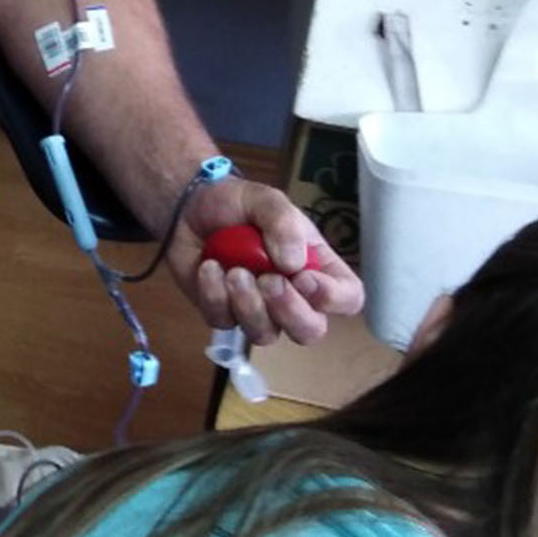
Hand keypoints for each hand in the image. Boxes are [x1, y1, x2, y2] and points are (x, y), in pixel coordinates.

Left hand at [169, 176, 363, 346]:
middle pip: (310, 331)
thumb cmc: (238, 205)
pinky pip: (224, 321)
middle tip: (268, 280)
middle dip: (290, 311)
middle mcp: (293, 296)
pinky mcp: (221, 313)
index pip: (348, 299)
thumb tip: (293, 265)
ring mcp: (256, 309)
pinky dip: (214, 295)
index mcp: (318, 269)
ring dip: (249, 305)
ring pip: (265, 335)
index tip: (303, 276)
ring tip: (233, 271)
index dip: (332, 297)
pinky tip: (208, 268)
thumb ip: (284, 224)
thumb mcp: (266, 200)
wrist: (190, 207)